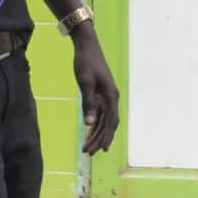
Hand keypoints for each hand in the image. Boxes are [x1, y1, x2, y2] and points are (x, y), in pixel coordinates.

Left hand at [71, 28, 118, 154]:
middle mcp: (111, 97)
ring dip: (95, 133)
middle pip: (108, 123)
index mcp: (111, 95)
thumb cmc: (86, 62)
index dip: (107, 136)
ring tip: (86, 147)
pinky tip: (88, 132)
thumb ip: (88, 104)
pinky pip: (98, 112)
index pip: (111, 121)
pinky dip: (93, 123)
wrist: (86, 45)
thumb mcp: (85, 83)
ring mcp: (106, 95)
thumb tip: (89, 124)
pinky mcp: (99, 93)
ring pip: (103, 119)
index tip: (102, 150)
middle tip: (89, 153)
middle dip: (99, 139)